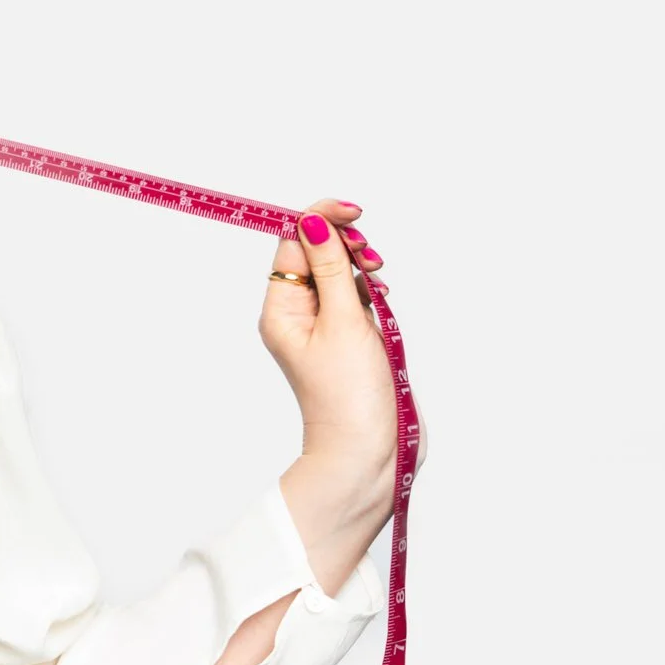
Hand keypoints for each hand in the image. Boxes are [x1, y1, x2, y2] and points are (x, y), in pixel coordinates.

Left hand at [258, 198, 427, 490]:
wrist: (369, 452)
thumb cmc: (351, 396)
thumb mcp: (343, 321)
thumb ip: (332, 269)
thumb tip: (311, 222)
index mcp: (281, 310)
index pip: (292, 244)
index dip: (319, 220)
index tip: (353, 212)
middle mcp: (297, 316)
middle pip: (315, 255)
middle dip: (345, 245)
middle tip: (370, 258)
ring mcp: (325, 328)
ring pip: (339, 275)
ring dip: (361, 268)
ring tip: (380, 281)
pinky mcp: (350, 341)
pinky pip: (356, 300)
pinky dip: (371, 292)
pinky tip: (383, 298)